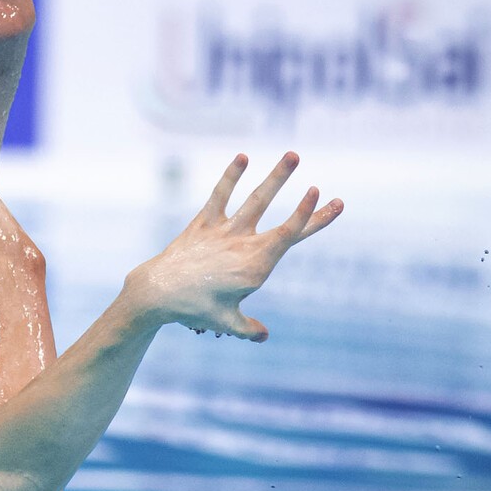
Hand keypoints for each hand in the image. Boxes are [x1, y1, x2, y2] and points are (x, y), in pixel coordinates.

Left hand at [127, 153, 342, 341]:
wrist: (157, 293)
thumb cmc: (193, 310)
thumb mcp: (225, 323)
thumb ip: (248, 329)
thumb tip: (263, 336)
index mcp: (255, 267)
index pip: (290, 237)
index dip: (310, 217)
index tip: (329, 200)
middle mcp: (244, 245)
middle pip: (284, 223)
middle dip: (309, 208)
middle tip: (333, 194)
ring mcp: (224, 231)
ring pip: (256, 200)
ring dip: (276, 177)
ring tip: (293, 155)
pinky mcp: (203, 224)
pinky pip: (219, 195)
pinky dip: (231, 176)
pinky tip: (243, 156)